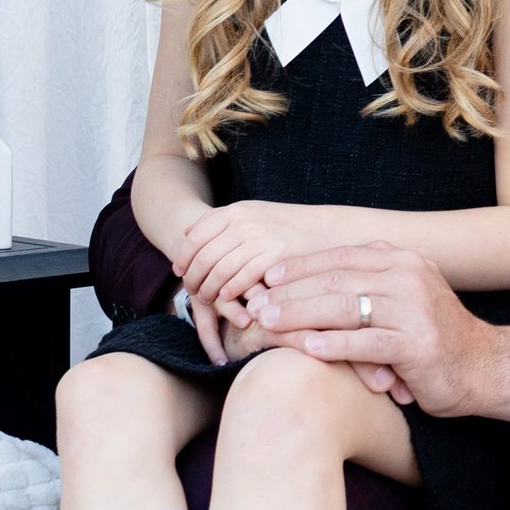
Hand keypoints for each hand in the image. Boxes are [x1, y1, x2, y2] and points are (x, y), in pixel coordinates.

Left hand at [178, 199, 354, 320]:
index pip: (196, 235)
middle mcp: (246, 222)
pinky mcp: (275, 257)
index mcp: (237, 210)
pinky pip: (242, 278)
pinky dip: (230, 291)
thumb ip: (224, 221)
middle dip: (193, 276)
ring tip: (207, 298)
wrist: (329, 229)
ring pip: (220, 269)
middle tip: (191, 291)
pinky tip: (227, 298)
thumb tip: (187, 232)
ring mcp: (261, 239)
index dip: (184, 256)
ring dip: (209, 288)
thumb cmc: (289, 226)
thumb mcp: (254, 213)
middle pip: (205, 255)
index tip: (180, 271)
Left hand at [240, 238, 484, 417]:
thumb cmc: (435, 337)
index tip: (266, 279)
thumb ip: (369, 285)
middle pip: (336, 280)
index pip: (340, 257)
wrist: (486, 368)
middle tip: (256, 306)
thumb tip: (313, 281)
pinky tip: (305, 350)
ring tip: (268, 326)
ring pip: (344, 308)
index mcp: (403, 261)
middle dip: (290, 293)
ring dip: (300, 316)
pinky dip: (332, 345)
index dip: (300, 266)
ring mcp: (415, 310)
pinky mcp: (417, 345)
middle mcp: (409, 277)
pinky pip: (365, 342)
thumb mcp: (405, 299)